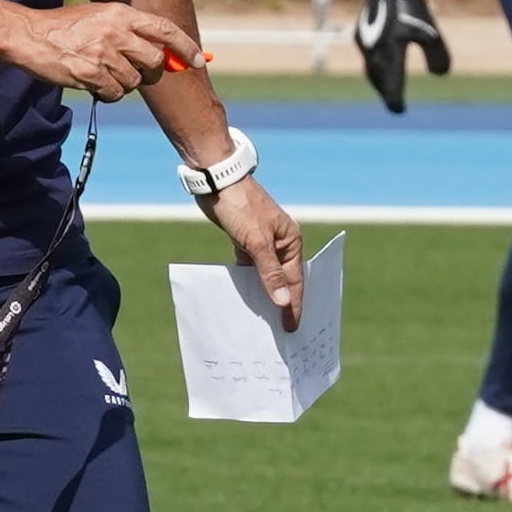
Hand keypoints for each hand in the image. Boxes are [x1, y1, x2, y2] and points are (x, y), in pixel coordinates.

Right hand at [19, 1, 198, 99]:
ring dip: (122, 84)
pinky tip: (92, 82)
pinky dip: (107, 94)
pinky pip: (114, 93)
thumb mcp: (100, 16)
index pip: (165, 29)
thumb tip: (161, 52)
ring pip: (134, 81)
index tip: (197, 60)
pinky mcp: (91, 73)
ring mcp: (104, 53)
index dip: (185, 46)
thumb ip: (129, 30)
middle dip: (150, 73)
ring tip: (101, 73)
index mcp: (121, 13)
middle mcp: (117, 31)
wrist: (30, 36)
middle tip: (136, 73)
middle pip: (154, 62)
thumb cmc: (66, 27)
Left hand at [209, 175, 303, 326]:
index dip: (293, 305)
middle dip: (282, 303)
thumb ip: (269, 273)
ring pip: (266, 275)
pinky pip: (250, 267)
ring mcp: (262, 242)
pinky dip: (248, 281)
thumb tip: (283, 301)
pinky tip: (245, 297)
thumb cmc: (241, 207)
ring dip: (264, 293)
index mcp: (291, 241)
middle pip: (283, 279)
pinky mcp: (245, 241)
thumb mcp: (256, 242)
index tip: (291, 328)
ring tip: (262, 319)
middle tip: (280, 331)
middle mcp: (280, 243)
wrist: (217, 181)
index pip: (295, 281)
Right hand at [354, 0, 446, 114]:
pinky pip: (368, 58)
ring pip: (371, 70)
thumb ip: (437, 55)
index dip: (395, 99)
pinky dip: (375, 68)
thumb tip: (440, 76)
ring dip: (379, 82)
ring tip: (386, 89)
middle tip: (393, 102)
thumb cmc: (412, 7)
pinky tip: (381, 67)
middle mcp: (373, 52)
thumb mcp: (431, 31)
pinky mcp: (361, 35)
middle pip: (378, 80)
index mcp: (390, 54)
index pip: (391, 85)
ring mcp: (364, 43)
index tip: (399, 110)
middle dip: (386, 92)